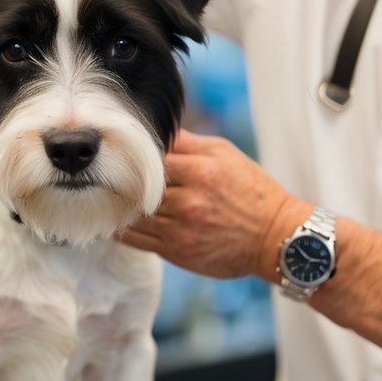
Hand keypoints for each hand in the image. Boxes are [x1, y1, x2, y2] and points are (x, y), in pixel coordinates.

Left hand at [120, 129, 312, 280]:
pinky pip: (138, 240)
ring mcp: (182, 229)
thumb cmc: (251, 191)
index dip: (134, 158)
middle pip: (139, 188)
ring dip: (119, 207)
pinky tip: (117, 221)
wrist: (274, 237)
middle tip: (106, 176)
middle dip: (123, 182)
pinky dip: (123, 231)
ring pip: (134, 215)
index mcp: (202, 172)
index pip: (151, 160)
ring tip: (108, 198)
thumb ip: (187, 143)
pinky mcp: (178, 252)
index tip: (123, 157)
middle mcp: (190, 201)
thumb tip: (155, 128)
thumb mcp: (226, 154)